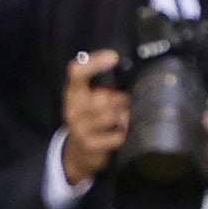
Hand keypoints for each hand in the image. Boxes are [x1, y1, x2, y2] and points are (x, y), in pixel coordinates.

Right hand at [60, 50, 128, 187]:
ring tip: (122, 117)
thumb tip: (135, 71)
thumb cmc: (93, 117)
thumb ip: (106, 83)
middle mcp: (71, 108)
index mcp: (73, 91)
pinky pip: (118, 134)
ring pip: (112, 115)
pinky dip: (124, 132)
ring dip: (124, 115)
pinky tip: (120, 131)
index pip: (77, 72)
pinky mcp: (88, 144)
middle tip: (123, 102)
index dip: (94, 63)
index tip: (113, 57)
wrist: (79, 151)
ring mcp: (78, 128)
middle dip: (120, 100)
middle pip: (103, 98)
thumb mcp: (93, 96)